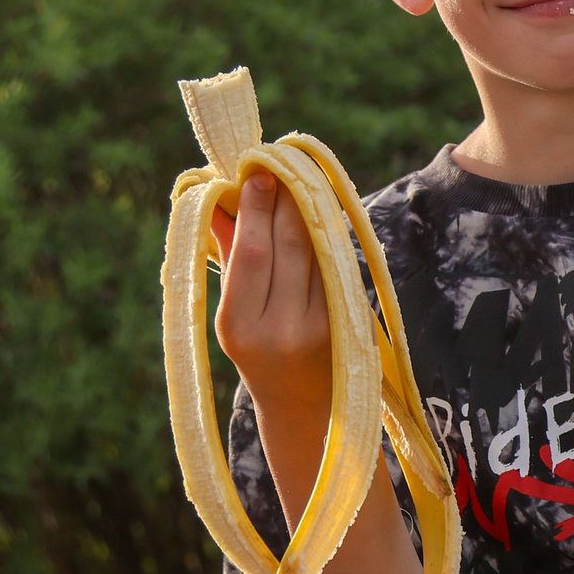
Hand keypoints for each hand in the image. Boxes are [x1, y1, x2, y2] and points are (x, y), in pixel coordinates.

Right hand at [212, 172, 331, 431]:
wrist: (302, 406)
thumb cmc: (256, 351)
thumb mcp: (233, 313)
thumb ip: (229, 256)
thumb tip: (225, 196)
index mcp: (240, 326)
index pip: (252, 252)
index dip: (255, 208)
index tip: (254, 174)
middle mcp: (282, 327)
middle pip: (290, 244)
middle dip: (285, 198)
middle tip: (279, 166)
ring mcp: (321, 326)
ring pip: (318, 250)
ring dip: (310, 208)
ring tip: (299, 180)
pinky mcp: (349, 322)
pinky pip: (337, 265)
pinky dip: (327, 234)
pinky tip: (319, 211)